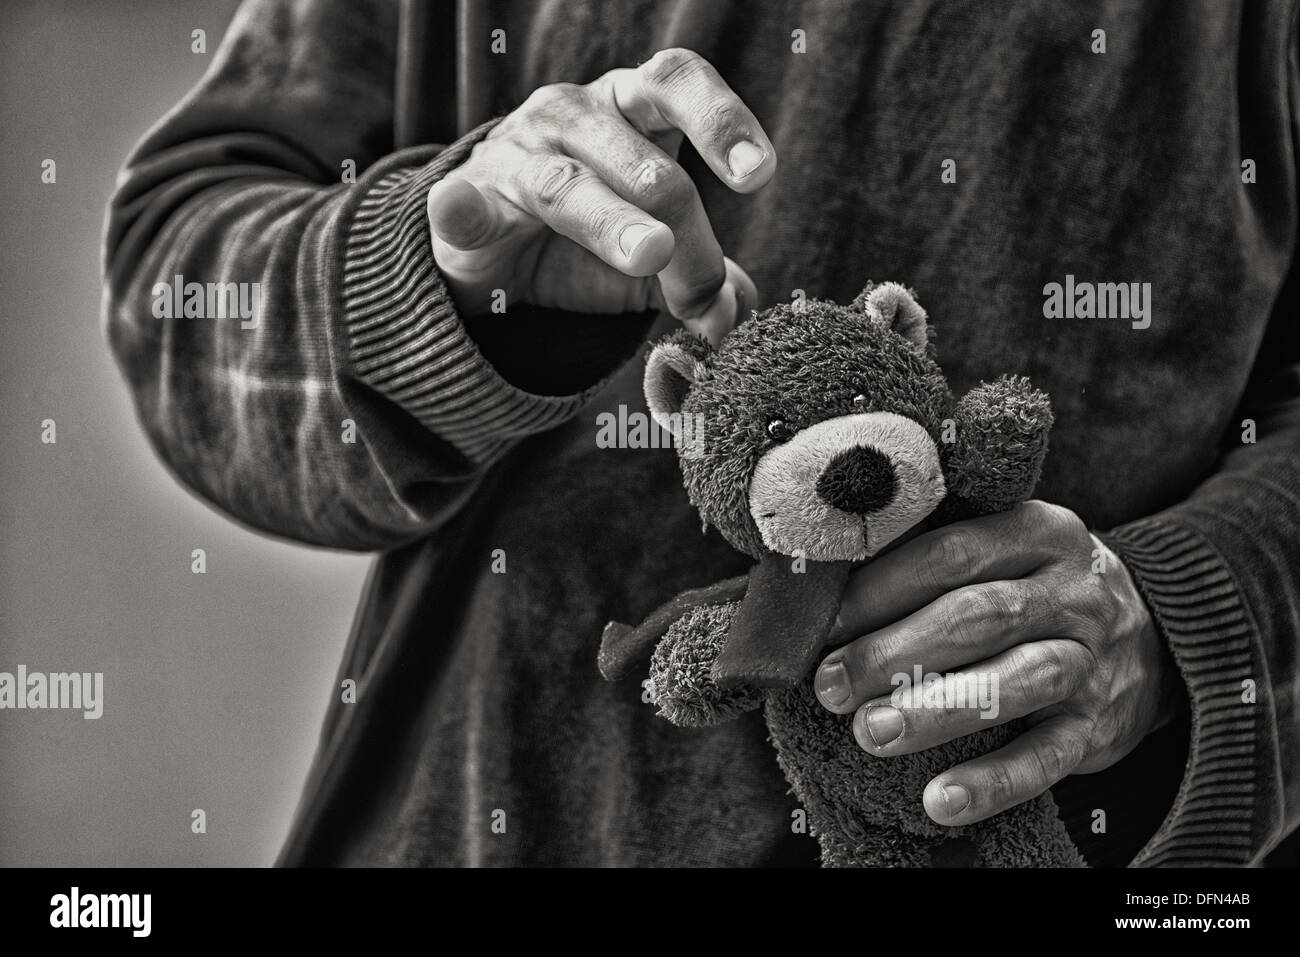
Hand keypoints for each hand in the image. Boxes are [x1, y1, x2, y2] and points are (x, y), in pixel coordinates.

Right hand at [426, 48, 774, 343]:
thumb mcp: (656, 260)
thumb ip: (701, 281)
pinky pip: (463, 204)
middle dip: (682, 225)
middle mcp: (574, 115)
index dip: (722, 121)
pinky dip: (462, 208)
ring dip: (613, 223)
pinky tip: (463, 208)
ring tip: (651, 256)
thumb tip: (735, 316)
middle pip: (642, 160)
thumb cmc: (586, 234)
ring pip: (569, 186)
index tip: (758, 175)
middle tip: (701, 287)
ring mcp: (516, 155)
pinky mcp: (465, 203)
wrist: (491, 254)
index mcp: (630, 109)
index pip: (677, 85)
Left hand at [813, 501, 1184, 826]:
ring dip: (935, 711)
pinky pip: (1046, 757)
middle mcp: (1071, 592)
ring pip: (1013, 683)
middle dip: (894, 652)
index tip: (824, 624)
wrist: (1156, 635)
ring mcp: (1089, 661)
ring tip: (871, 732)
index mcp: (1039, 531)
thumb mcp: (1008, 551)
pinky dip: (992, 782)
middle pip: (977, 617)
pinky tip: (939, 800)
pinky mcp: (1098, 727)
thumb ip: (936, 562)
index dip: (881, 589)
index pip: (951, 554)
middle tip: (832, 684)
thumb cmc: (1037, 588)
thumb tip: (828, 595)